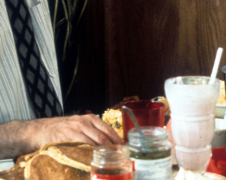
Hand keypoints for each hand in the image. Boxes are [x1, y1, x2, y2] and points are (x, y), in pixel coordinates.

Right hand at [0, 114, 122, 158]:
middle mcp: (85, 122)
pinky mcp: (67, 137)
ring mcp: (76, 129)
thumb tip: (111, 144)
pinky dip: (88, 154)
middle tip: (118, 158)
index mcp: (91, 119)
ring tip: (108, 162)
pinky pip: (80, 147)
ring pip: (93, 142)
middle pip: (102, 137)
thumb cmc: (67, 128)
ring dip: (101, 153)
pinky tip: (92, 161)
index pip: (108, 130)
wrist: (44, 129)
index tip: (124, 149)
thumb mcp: (82, 125)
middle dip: (111, 148)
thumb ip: (94, 131)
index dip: (117, 140)